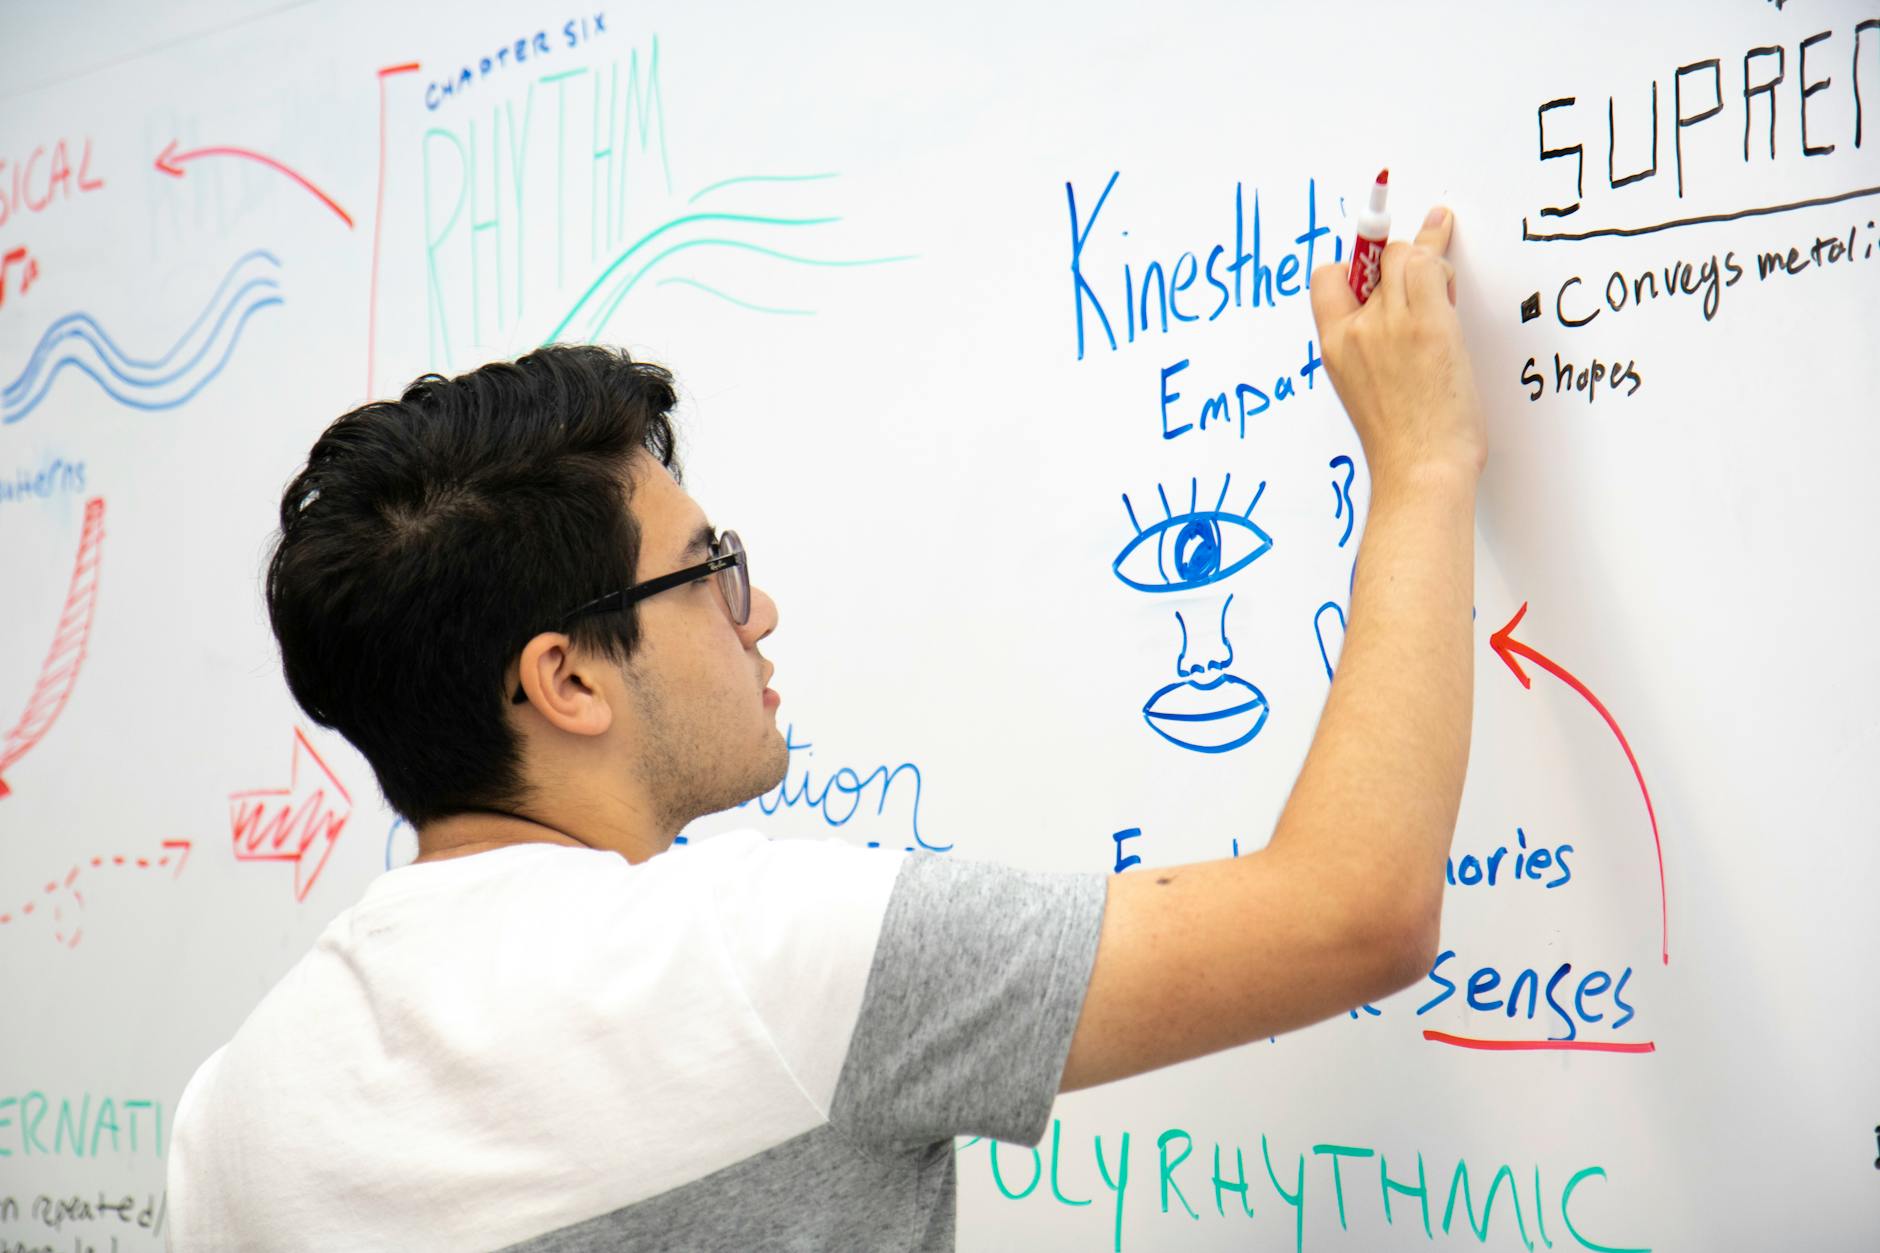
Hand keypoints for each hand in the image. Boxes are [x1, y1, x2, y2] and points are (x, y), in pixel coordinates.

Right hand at [1310, 206, 1486, 487]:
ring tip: (1445, 287)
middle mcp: (1356, 329)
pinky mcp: (1427, 322)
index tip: (1377, 272)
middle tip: (1426, 279)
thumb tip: (1396, 316)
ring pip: (1405, 255)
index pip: (1327, 278)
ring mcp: (1390, 322)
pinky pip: (1431, 265)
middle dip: (1401, 262)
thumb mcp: (1365, 390)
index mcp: (1334, 346)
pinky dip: (1444, 265)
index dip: (1354, 269)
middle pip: (1373, 260)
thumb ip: (1372, 347)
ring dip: (1428, 259)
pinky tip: (1452, 287)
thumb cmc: (1403, 442)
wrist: (1421, 468)